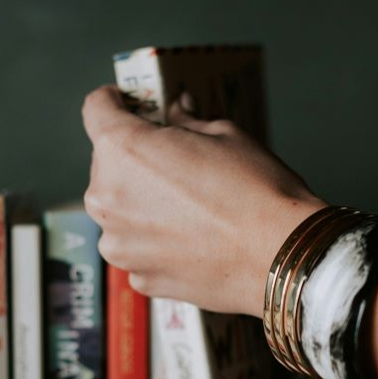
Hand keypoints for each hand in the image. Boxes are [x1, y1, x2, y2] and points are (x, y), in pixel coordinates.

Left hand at [81, 85, 325, 316]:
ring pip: (120, 212)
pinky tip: (194, 240)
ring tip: (190, 210)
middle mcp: (107, 198)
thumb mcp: (225, 135)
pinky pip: (138, 249)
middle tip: (176, 163)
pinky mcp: (139, 277)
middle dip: (135, 159)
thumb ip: (187, 123)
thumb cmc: (256, 191)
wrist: (281, 257)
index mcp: (123, 149)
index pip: (96, 109)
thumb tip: (177, 113)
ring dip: (143, 205)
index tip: (128, 104)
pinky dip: (157, 242)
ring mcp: (120, 244)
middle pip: (108, 165)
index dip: (113, 101)